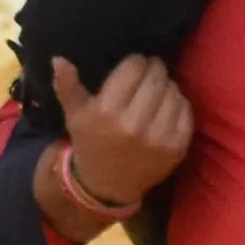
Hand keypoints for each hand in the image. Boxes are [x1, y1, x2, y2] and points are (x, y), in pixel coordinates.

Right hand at [49, 51, 195, 199]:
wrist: (107, 186)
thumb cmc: (90, 143)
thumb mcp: (74, 115)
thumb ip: (67, 85)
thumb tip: (59, 58)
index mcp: (108, 112)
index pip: (134, 68)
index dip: (136, 61)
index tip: (134, 64)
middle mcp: (134, 124)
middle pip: (156, 77)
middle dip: (154, 69)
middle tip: (151, 70)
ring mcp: (159, 138)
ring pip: (173, 91)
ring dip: (167, 85)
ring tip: (157, 88)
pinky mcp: (177, 148)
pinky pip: (186, 111)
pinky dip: (178, 103)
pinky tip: (167, 106)